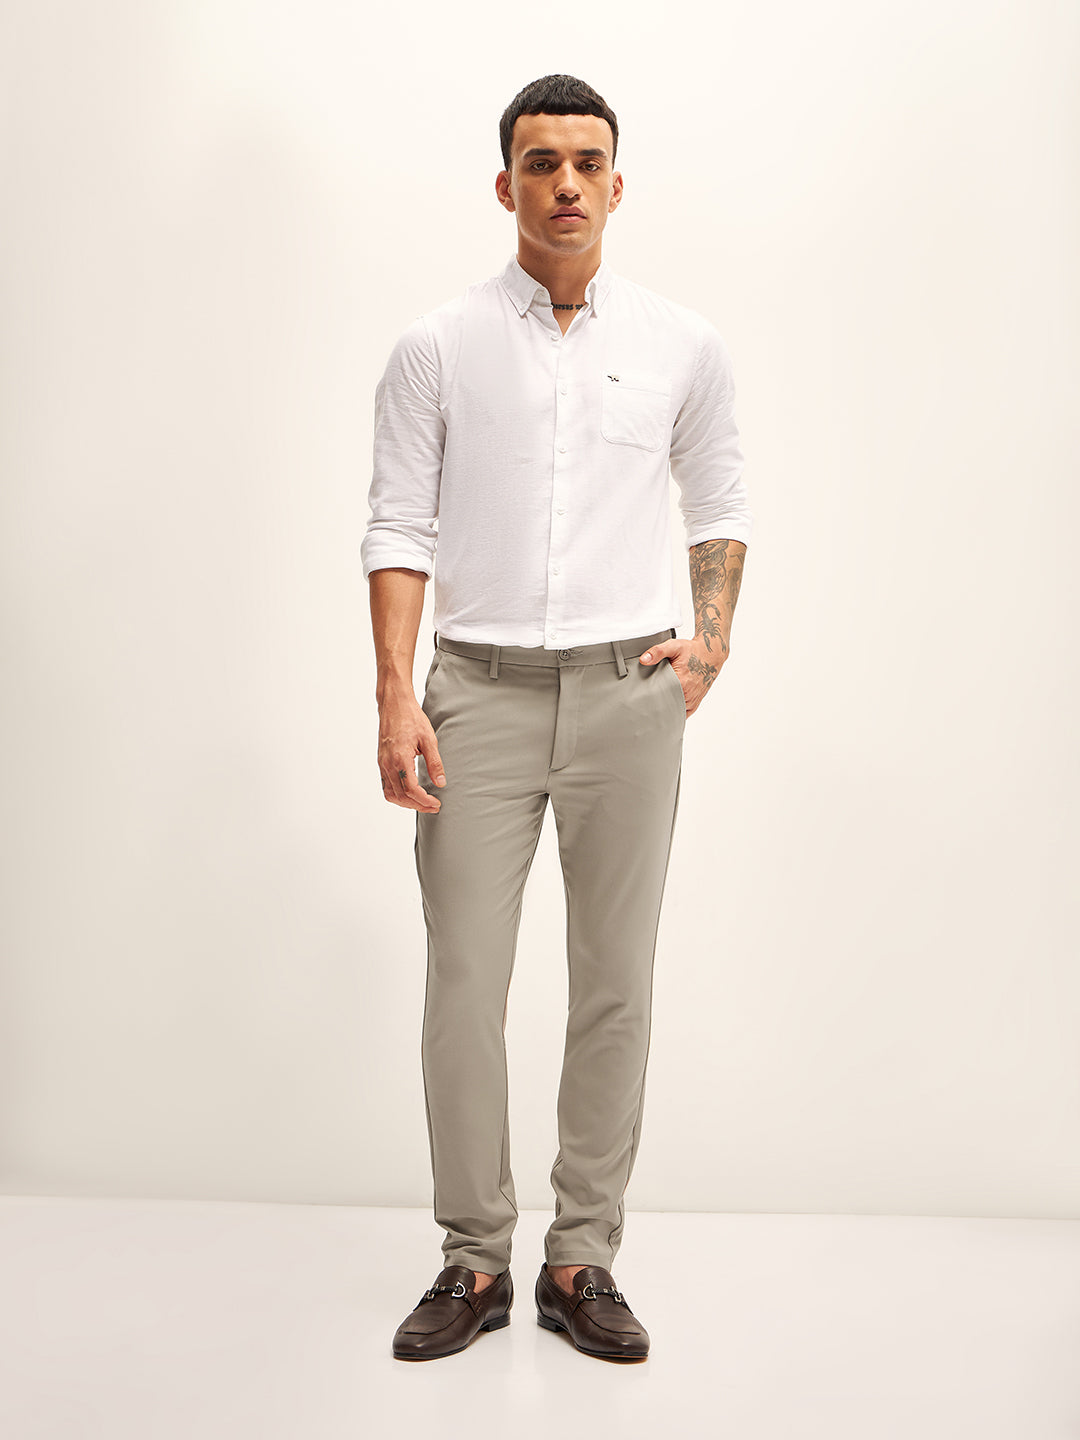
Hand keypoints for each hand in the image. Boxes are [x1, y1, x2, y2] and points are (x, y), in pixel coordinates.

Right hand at [377, 689, 446, 811]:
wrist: (394, 704)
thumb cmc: (411, 718)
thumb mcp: (429, 739)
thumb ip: (435, 763)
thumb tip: (441, 783)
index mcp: (400, 758)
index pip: (411, 789)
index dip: (424, 800)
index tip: (436, 803)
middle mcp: (388, 764)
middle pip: (401, 796)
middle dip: (418, 805)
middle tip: (433, 806)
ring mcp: (382, 764)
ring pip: (391, 794)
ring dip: (406, 803)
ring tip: (422, 803)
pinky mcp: (381, 762)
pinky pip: (386, 786)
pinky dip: (397, 795)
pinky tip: (410, 794)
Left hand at [637, 635, 725, 717]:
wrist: (710, 655)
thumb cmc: (692, 651)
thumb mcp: (674, 646)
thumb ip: (658, 651)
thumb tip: (644, 659)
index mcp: (681, 683)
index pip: (660, 697)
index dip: (649, 697)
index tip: (641, 695)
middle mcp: (688, 694)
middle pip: (666, 706)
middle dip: (656, 704)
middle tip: (645, 700)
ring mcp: (692, 701)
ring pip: (674, 712)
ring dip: (665, 709)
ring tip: (654, 704)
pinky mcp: (694, 704)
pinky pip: (682, 714)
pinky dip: (674, 712)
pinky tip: (665, 708)